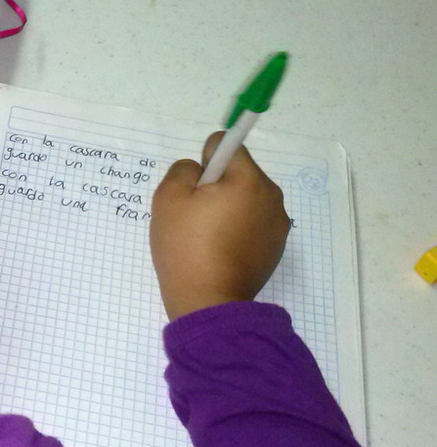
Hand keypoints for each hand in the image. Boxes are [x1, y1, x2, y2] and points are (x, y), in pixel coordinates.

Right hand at [150, 132, 290, 320]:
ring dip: (228, 208)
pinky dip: (237, 230)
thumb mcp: (168, 199)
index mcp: (249, 179)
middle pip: (239, 174)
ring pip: (246, 199)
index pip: (227, 146)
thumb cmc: (186, 246)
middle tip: (194, 216)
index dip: (204, 161)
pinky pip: (253, 224)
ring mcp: (278, 224)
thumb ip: (182, 170)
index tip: (193, 189)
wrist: (209, 301)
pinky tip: (220, 252)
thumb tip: (199, 170)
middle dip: (217, 186)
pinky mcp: (276, 247)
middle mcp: (271, 196)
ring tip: (206, 238)